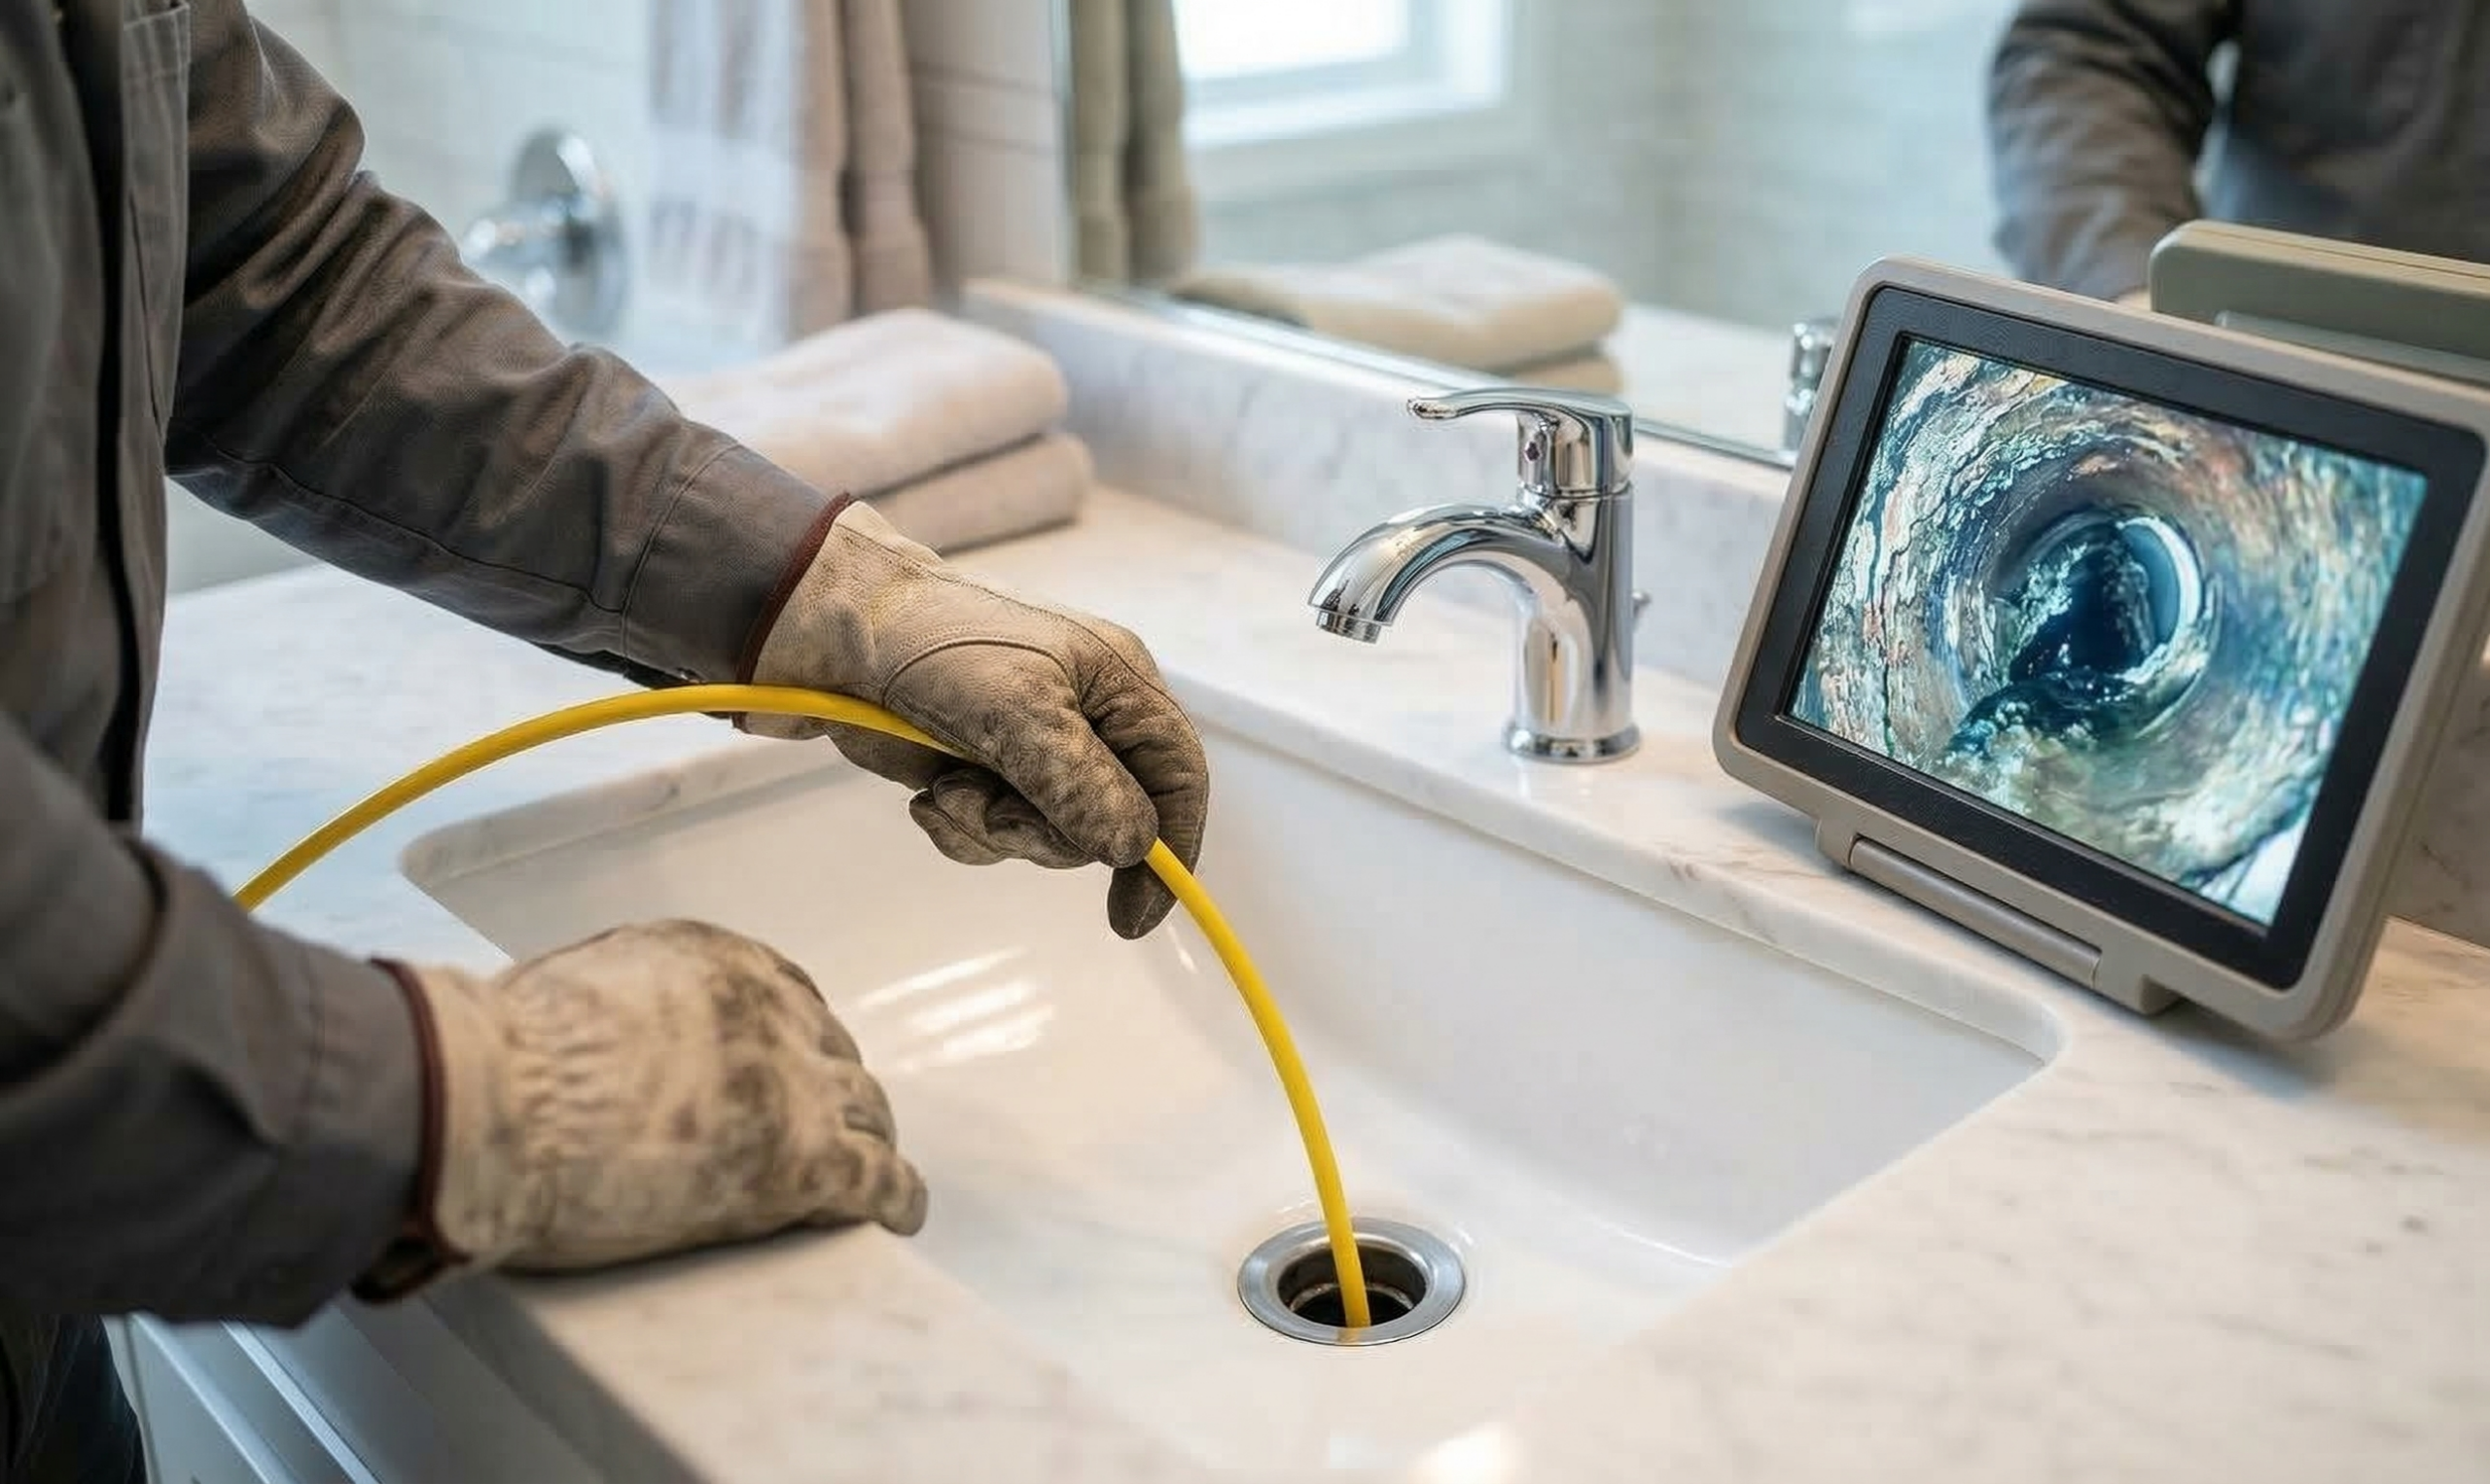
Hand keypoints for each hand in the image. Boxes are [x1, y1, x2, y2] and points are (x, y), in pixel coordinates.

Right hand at [390, 920, 924, 1273]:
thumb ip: (620, 1003)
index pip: (789, 998)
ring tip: (869, 1171)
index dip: (796, 1044)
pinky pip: (877, 1178)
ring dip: (869, 1141)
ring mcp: (794, 1084)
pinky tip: (899, 1215)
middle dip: (833, 1090)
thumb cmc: (499, 1055)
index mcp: (718, 962)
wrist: (495, 1102)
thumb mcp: (575, 987)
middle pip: (831, 1054)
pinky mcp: (802, 1160)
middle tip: (828, 1127)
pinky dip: (896, 1196)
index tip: (794, 1069)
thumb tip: (602, 1038)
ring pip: (865, 1111)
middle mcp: (772, 1010)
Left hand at [743, 501, 1209, 938]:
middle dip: (1043, 834)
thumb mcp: (1017, 710)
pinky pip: (994, 837)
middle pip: (1109, 823)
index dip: (1171, 850)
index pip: (1178, 778)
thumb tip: (1131, 848)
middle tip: (988, 811)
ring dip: (990, 829)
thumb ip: (1081, 784)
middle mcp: (1085, 719)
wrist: (829, 630)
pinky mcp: (979, 771)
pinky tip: (926, 795)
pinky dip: (959, 829)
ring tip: (945, 787)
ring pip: (1047, 838)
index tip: (1134, 915)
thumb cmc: (932, 643)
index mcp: (1118, 685)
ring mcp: (1031, 748)